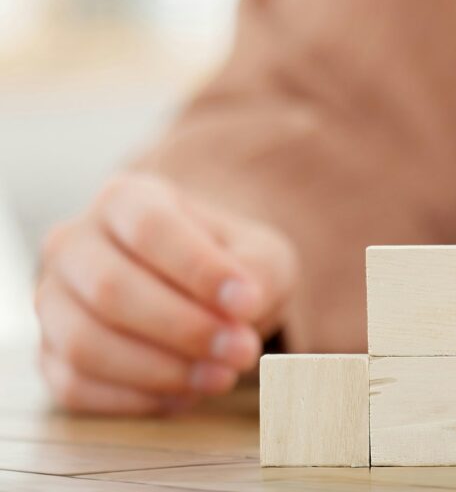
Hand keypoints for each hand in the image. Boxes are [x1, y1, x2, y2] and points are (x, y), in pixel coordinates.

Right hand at [36, 173, 297, 414]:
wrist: (205, 292)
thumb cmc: (230, 266)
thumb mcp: (261, 255)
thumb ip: (257, 271)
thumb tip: (240, 309)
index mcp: (125, 199)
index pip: (150, 227)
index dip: (198, 269)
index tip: (247, 302)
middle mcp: (74, 243)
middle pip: (111, 288)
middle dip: (184, 328)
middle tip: (242, 351)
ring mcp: (53, 301)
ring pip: (85, 343)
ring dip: (161, 370)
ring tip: (221, 377)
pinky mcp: (50, 355)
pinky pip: (75, 386)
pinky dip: (136, 399)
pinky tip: (186, 394)